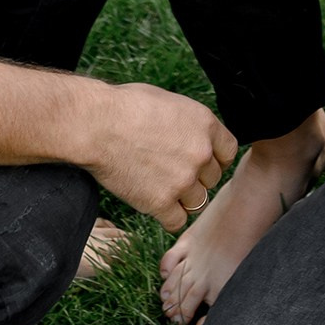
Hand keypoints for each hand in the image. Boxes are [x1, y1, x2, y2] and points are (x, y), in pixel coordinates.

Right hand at [86, 83, 238, 232]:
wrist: (96, 125)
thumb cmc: (125, 107)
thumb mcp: (170, 103)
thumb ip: (189, 124)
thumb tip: (192, 135)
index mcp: (206, 125)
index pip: (228, 152)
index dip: (214, 159)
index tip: (200, 162)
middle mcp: (201, 154)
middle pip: (213, 179)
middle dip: (196, 178)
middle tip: (172, 173)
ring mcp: (183, 180)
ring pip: (198, 202)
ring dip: (183, 199)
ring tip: (161, 188)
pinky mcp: (161, 202)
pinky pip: (177, 221)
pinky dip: (168, 216)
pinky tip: (154, 204)